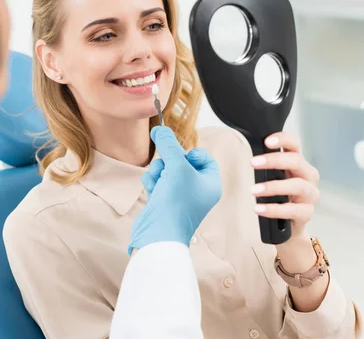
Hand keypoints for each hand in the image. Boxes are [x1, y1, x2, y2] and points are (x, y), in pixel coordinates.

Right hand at [127, 126, 221, 253]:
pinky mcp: (164, 202)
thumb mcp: (176, 166)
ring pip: (167, 171)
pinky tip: (152, 189)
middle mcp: (198, 190)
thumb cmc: (176, 203)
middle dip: (169, 162)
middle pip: (182, 162)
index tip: (180, 156)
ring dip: (159, 171)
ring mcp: (180, 197)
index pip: (203, 157)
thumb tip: (160, 129)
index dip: (190, 153)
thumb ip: (168, 144)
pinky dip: (153, 182)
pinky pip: (158, 182)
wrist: (159, 234)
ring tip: (158, 180)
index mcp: (210, 183)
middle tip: (166, 167)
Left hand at [251, 132, 319, 240]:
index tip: (267, 141)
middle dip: (274, 160)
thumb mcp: (271, 178)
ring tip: (253, 190)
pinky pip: (292, 210)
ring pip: (297, 186)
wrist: (286, 226)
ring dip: (273, 187)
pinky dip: (273, 209)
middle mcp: (308, 176)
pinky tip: (258, 208)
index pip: (294, 144)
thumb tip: (247, 155)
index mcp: (298, 163)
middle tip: (252, 163)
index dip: (283, 139)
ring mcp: (310, 195)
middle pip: (296, 161)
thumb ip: (264, 166)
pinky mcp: (306, 213)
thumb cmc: (277, 197)